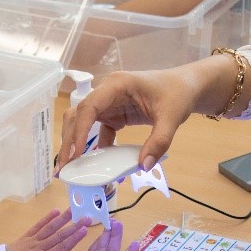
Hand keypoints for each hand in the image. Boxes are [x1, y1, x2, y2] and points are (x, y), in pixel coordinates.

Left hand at [6, 208, 90, 250]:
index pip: (62, 247)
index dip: (75, 239)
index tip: (86, 230)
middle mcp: (40, 247)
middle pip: (59, 236)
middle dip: (74, 226)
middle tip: (87, 218)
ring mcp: (32, 241)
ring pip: (50, 228)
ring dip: (63, 219)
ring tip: (74, 210)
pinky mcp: (25, 238)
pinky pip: (37, 226)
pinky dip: (46, 218)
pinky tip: (55, 211)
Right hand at [57, 68, 194, 173]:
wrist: (186, 86)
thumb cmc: (178, 94)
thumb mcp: (172, 118)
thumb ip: (159, 141)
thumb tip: (144, 165)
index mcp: (117, 85)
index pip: (90, 106)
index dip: (80, 130)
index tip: (76, 152)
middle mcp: (107, 91)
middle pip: (79, 114)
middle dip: (69, 140)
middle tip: (64, 166)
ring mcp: (108, 103)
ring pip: (82, 121)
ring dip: (75, 142)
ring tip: (69, 165)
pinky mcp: (113, 113)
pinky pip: (98, 130)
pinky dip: (93, 145)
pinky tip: (91, 162)